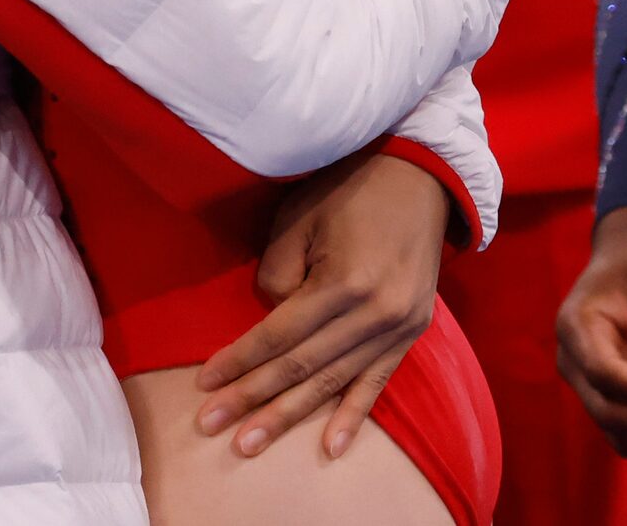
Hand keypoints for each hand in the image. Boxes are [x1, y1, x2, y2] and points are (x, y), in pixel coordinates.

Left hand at [194, 150, 449, 459]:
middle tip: (211, 425)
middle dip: (253, 398)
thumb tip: (269, 324)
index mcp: (345, 280)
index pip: (280, 335)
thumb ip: (278, 274)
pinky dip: (353, 416)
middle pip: (302, 366)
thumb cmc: (349, 190)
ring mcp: (398, 327)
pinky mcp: (412, 333)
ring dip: (289, 416)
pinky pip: (377, 382)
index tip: (205, 385)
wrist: (421, 178)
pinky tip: (330, 449)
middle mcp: (375, 312)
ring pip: (334, 382)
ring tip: (249, 445)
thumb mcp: (299, 217)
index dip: (240, 361)